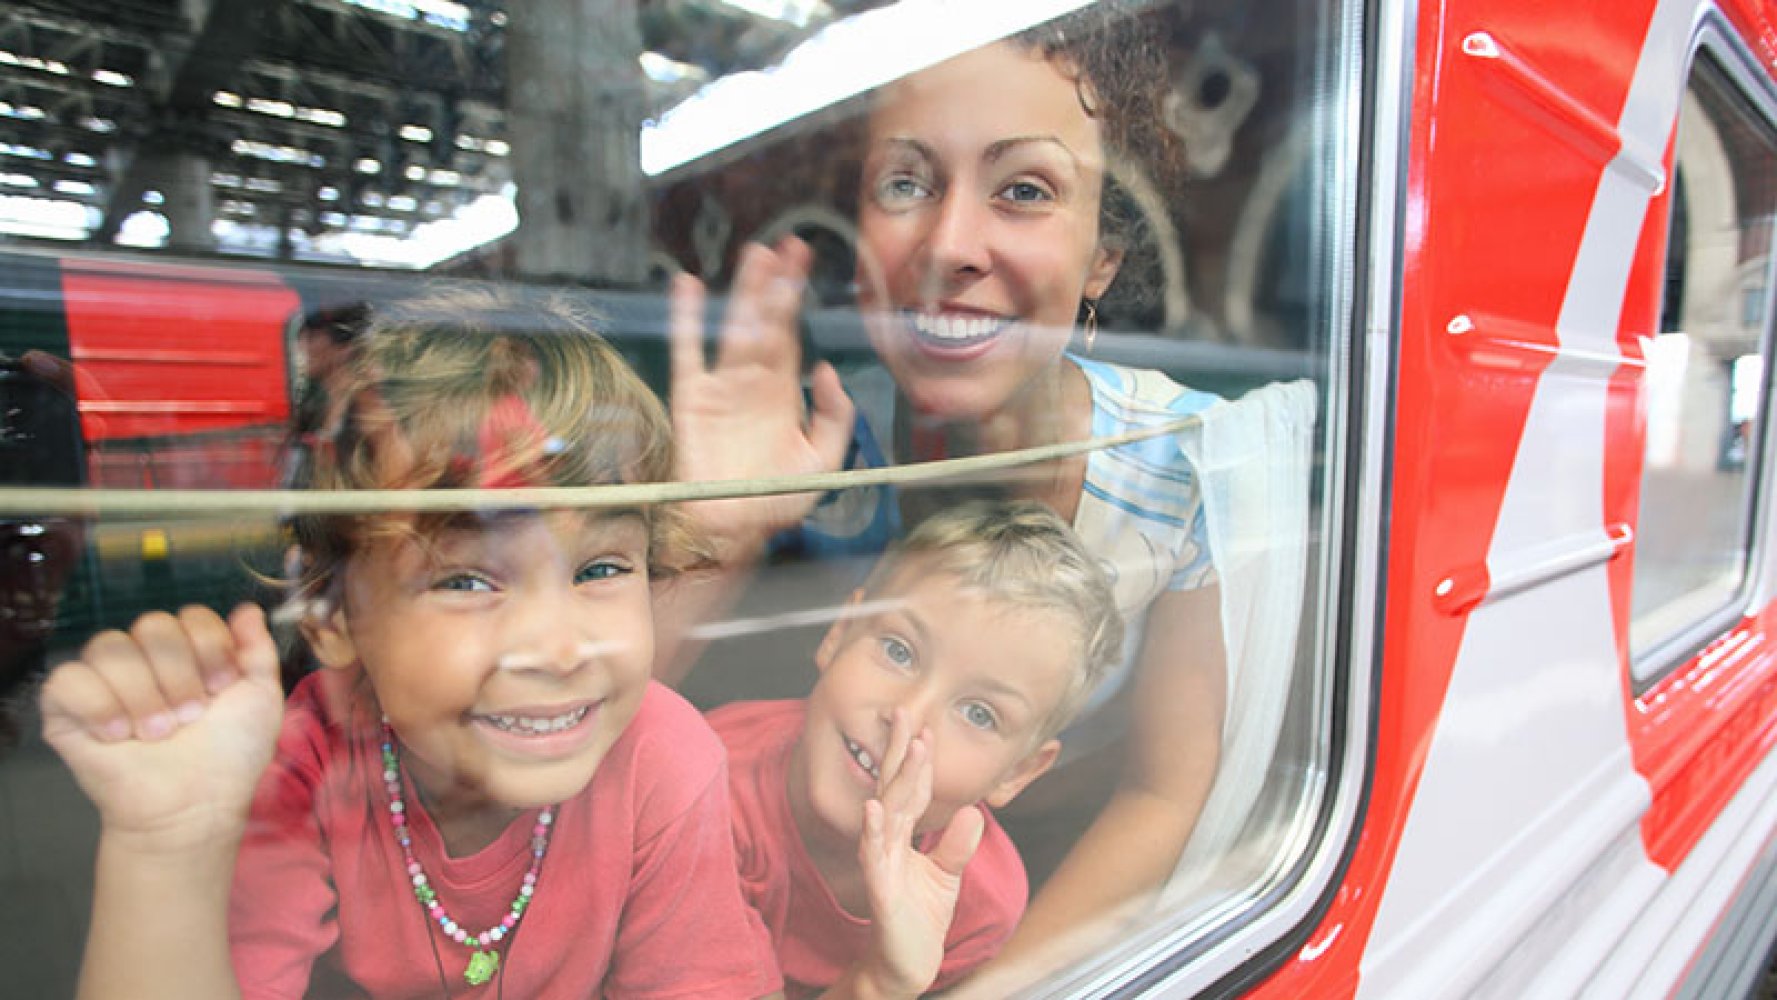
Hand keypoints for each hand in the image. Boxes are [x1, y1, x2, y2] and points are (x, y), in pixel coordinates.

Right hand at [40, 604, 285, 852]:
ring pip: (110, 646)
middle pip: (152, 624)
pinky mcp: (66, 710)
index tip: (221, 689)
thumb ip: (258, 651)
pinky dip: (99, 706)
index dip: (211, 648)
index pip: (192, 616)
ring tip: (158, 734)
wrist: (195, 807)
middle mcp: (144, 660)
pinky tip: (118, 736)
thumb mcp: (260, 698)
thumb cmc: (229, 757)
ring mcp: (104, 682)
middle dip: (180, 674)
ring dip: (144, 694)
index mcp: (187, 652)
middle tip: (190, 717)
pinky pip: (68, 679)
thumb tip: (248, 610)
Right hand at [669, 237, 854, 559]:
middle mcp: (753, 384)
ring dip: (745, 293)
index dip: (796, 300)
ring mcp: (722, 387)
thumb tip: (826, 368)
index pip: (792, 335)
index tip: (804, 262)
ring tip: (755, 254)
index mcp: (783, 395)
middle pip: (767, 323)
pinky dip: (686, 319)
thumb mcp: (822, 462)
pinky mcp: (692, 398)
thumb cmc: (775, 501)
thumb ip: (833, 416)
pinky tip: (688, 286)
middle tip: (786, 245)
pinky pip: (689, 351)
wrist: (730, 531)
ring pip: (735, 328)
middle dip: (776, 285)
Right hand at [856, 711, 984, 998]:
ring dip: (896, 779)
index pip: (910, 790)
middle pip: (893, 788)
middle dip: (899, 750)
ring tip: (907, 747)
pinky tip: (874, 806)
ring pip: (889, 813)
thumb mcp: (948, 875)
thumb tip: (972, 810)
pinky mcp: (880, 889)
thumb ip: (958, 843)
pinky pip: (875, 855)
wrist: (908, 962)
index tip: (925, 725)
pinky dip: (874, 830)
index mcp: (902, 837)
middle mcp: (887, 842)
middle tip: (905, 711)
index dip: (919, 760)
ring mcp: (880, 863)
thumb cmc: (921, 917)